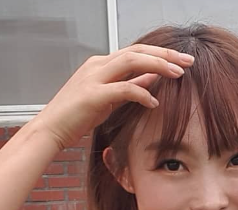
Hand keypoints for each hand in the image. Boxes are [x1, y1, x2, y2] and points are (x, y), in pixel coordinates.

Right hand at [34, 44, 194, 149]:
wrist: (50, 130)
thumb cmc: (76, 117)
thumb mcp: (108, 100)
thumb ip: (129, 87)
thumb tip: (152, 79)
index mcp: (100, 65)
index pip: (135, 52)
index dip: (160, 55)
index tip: (181, 61)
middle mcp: (97, 65)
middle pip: (137, 51)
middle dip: (165, 55)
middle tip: (188, 61)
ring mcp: (93, 78)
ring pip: (131, 61)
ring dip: (158, 65)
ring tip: (178, 73)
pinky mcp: (92, 95)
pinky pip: (123, 89)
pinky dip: (141, 93)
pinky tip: (154, 102)